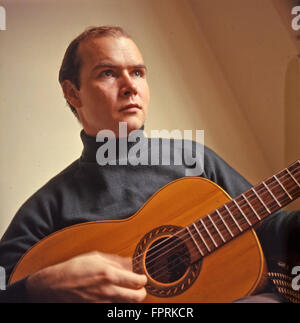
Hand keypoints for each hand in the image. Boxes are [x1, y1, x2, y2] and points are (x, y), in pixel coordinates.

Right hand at [26, 251, 146, 302]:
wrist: (54, 286)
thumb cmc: (74, 268)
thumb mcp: (95, 257)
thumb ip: (115, 260)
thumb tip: (130, 262)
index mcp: (109, 274)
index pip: (137, 281)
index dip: (143, 279)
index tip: (142, 277)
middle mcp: (108, 291)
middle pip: (137, 298)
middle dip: (142, 293)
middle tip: (140, 288)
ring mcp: (102, 304)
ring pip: (127, 306)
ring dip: (130, 300)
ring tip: (127, 292)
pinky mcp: (97, 310)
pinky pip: (113, 309)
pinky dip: (117, 304)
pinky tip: (114, 297)